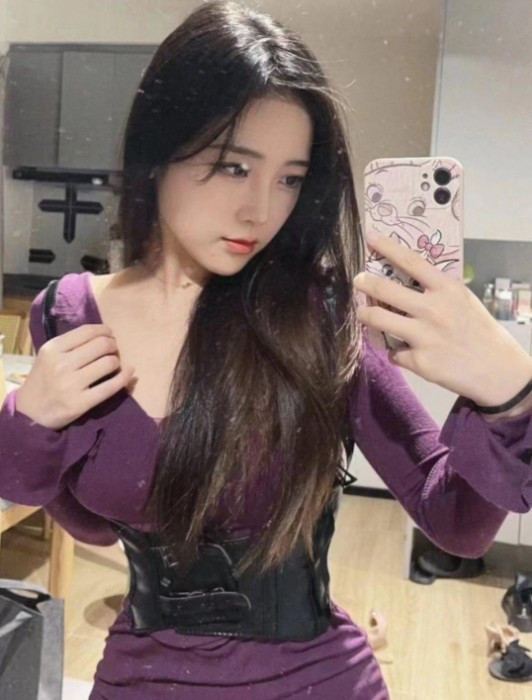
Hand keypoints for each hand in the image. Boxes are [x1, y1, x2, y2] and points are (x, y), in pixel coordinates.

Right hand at [15, 324, 135, 429]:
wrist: (29, 413)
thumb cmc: (42, 381)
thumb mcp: (48, 356)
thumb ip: (70, 345)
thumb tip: (103, 335)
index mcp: (52, 349)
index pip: (87, 331)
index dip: (104, 330)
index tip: (110, 334)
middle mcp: (61, 364)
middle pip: (101, 345)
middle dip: (112, 345)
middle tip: (113, 350)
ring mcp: (71, 384)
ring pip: (108, 363)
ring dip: (116, 361)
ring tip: (113, 364)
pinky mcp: (81, 403)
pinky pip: (111, 386)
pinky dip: (125, 377)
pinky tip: (130, 371)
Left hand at [353, 231, 531, 406]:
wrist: (498, 370)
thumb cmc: (480, 332)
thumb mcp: (463, 300)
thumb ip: (437, 291)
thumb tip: (406, 283)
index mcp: (446, 289)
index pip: (412, 261)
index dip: (387, 247)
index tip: (370, 236)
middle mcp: (433, 310)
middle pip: (385, 290)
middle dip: (365, 283)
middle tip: (357, 280)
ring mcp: (424, 336)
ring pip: (379, 319)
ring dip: (366, 315)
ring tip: (363, 313)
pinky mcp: (419, 361)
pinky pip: (393, 352)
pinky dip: (395, 352)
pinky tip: (405, 352)